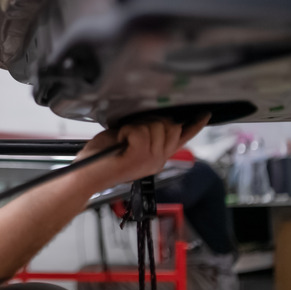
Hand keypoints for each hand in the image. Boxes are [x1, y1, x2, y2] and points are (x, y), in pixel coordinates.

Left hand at [76, 114, 209, 187]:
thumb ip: (146, 134)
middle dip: (151, 120)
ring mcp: (150, 158)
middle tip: (131, 131)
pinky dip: (125, 131)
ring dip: (135, 126)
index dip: (195, 125)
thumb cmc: (102, 158)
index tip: (205, 115)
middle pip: (170, 125)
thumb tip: (157, 120)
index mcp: (157, 157)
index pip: (182, 138)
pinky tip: (119, 141)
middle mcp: (158, 159)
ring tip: (123, 140)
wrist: (86, 174)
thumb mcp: (128, 142)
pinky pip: (139, 130)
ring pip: (155, 126)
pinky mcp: (140, 155)